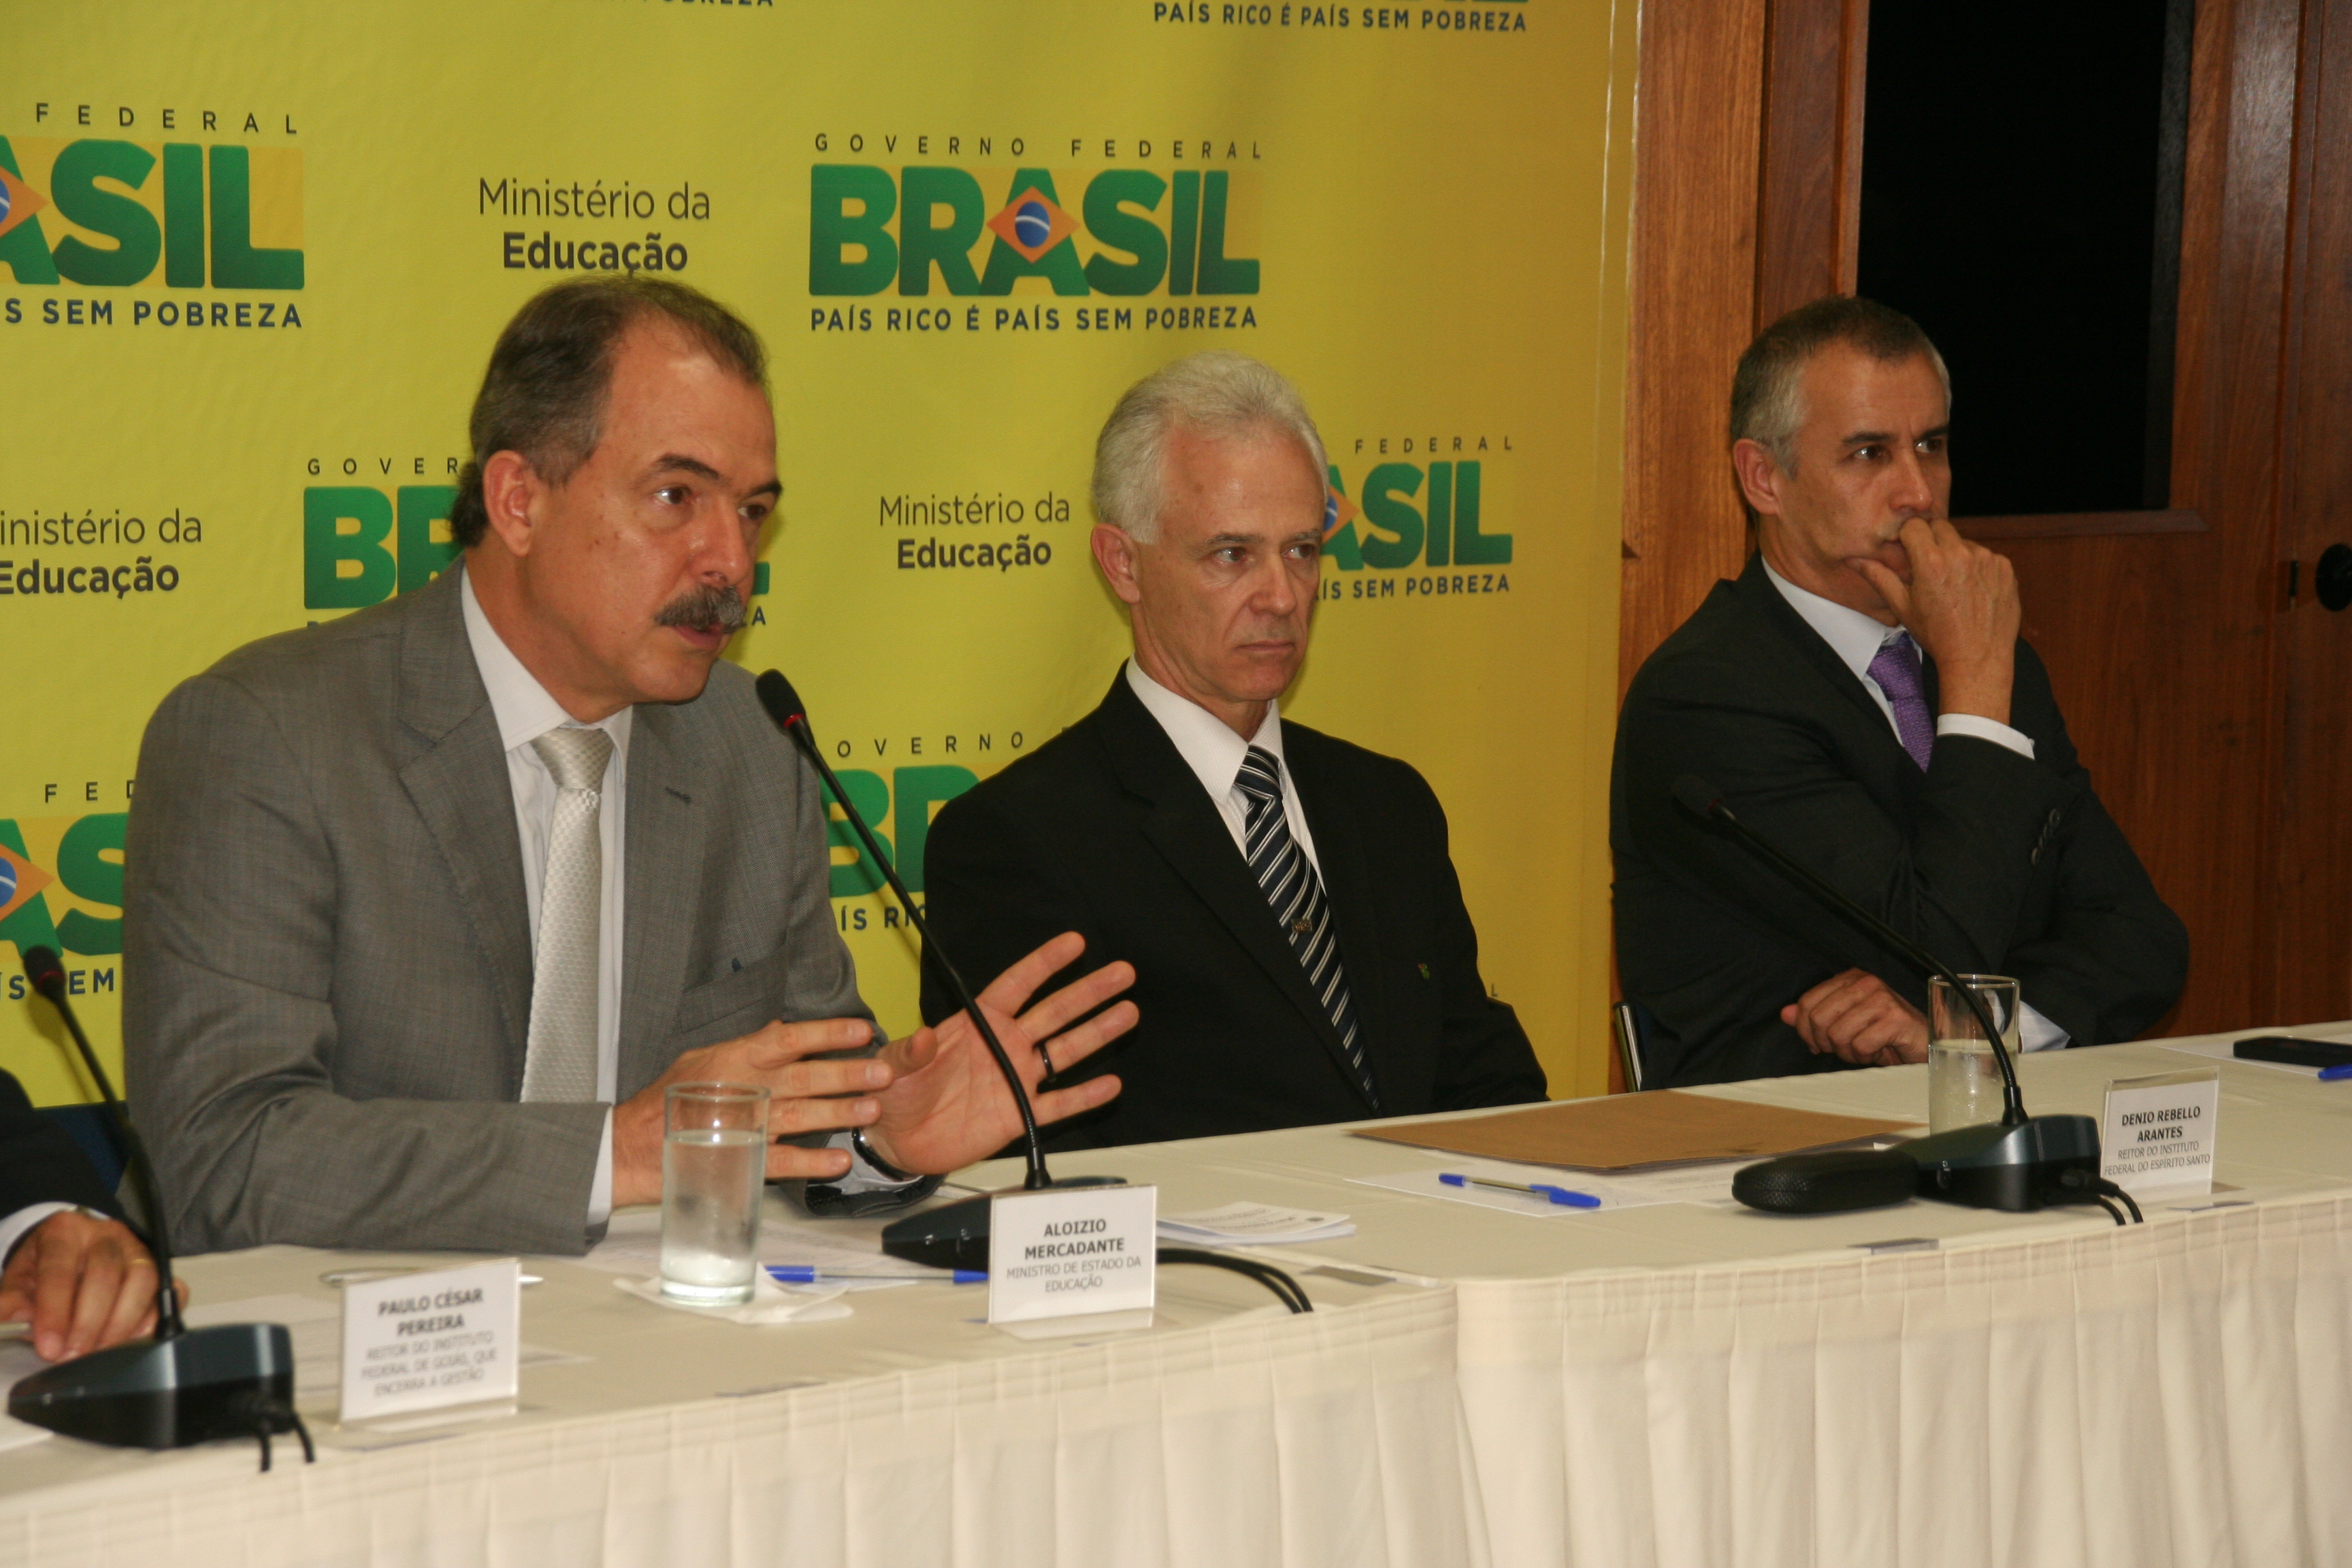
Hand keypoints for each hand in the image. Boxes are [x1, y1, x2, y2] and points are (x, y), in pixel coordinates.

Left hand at [0, 1209, 185, 1361]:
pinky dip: (154, 1318)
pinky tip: (131, 1339)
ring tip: (99, 1351)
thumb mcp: (20, 1279)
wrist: (73, 1249)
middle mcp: (106, 1235)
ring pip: (143, 1282)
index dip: (54, 1311)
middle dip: (88, 1322)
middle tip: (72, 1356)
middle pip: (105, 1275)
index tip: (48, 1346)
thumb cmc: (46, 1266)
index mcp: (64, 1232)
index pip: (59, 1269)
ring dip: (121, 1323)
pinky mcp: (160, 1268)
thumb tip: (3, 1318)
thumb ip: (10, 1301)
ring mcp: (138, 1250)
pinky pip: (170, 1291)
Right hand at [612, 1016, 891, 1206]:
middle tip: (882, 1073)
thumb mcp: (703, 1060)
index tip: (861, 1031)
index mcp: (737, 1059)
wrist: (632, 1147)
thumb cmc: (669, 1100)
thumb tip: (782, 1029)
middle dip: (846, 1075)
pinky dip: (811, 1162)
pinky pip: (782, 1161)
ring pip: (800, 1116)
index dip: (826, 1034)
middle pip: (804, 1078)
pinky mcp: (740, 1159)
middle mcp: (746, 1089)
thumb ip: (746, 1047)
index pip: (788, 1039)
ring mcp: (745, 1126)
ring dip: (838, 1113)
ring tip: (872, 1110)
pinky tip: (838, 1161)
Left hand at [864, 931, 1134, 1174]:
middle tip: (1121, 973)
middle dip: (1089, 991)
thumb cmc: (893, 1093)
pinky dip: (1084, 1096)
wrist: (896, 1140)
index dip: (1045, 963)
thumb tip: (926, 1036)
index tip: (1075, 943)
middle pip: (1055, 1012)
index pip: (1018, 985)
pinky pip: (1057, 1104)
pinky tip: (1110, 1083)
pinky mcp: (1018, 1115)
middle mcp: (1004, 1045)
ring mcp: (1015, 1078)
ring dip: (1097, 1032)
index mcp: (977, 1023)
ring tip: (1127, 1013)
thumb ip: (911, 1051)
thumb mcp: (894, 1066)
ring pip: (1065, 1051)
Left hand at [1781, 968, 1928, 1066]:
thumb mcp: (1843, 1023)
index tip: (1816, 1044)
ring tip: (1863, 1049)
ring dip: (1848, 1052)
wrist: (1922, 1044)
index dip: (1805, 1029)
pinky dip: (1864, 1056)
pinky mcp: (1896, 1019)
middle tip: (1842, 1049)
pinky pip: (1861, 1046)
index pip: (1807, 1002)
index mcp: (1850, 978)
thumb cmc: (1882, 1034)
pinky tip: (1877, 1052)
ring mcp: (1882, 999)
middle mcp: (1865, 982)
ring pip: (1839, 1034)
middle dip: (1826, 1042)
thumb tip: (1785, 1013)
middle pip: (1819, 1018)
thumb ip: (1814, 1016)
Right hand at [1852, 516, 2020, 724]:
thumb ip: (1879, 577)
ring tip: (1954, 583)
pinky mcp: (2005, 566)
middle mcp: (1961, 554)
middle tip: (1929, 567)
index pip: (1915, 525)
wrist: (1978, 657)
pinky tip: (1973, 589)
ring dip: (1955, 554)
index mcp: (1931, 562)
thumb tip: (1854, 560)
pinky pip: (1986, 555)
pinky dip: (1977, 565)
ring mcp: (1987, 559)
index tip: (1909, 550)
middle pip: (1940, 526)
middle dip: (1931, 541)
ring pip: (1963, 541)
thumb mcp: (1903, 607)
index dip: (1908, 536)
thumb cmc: (1937, 635)